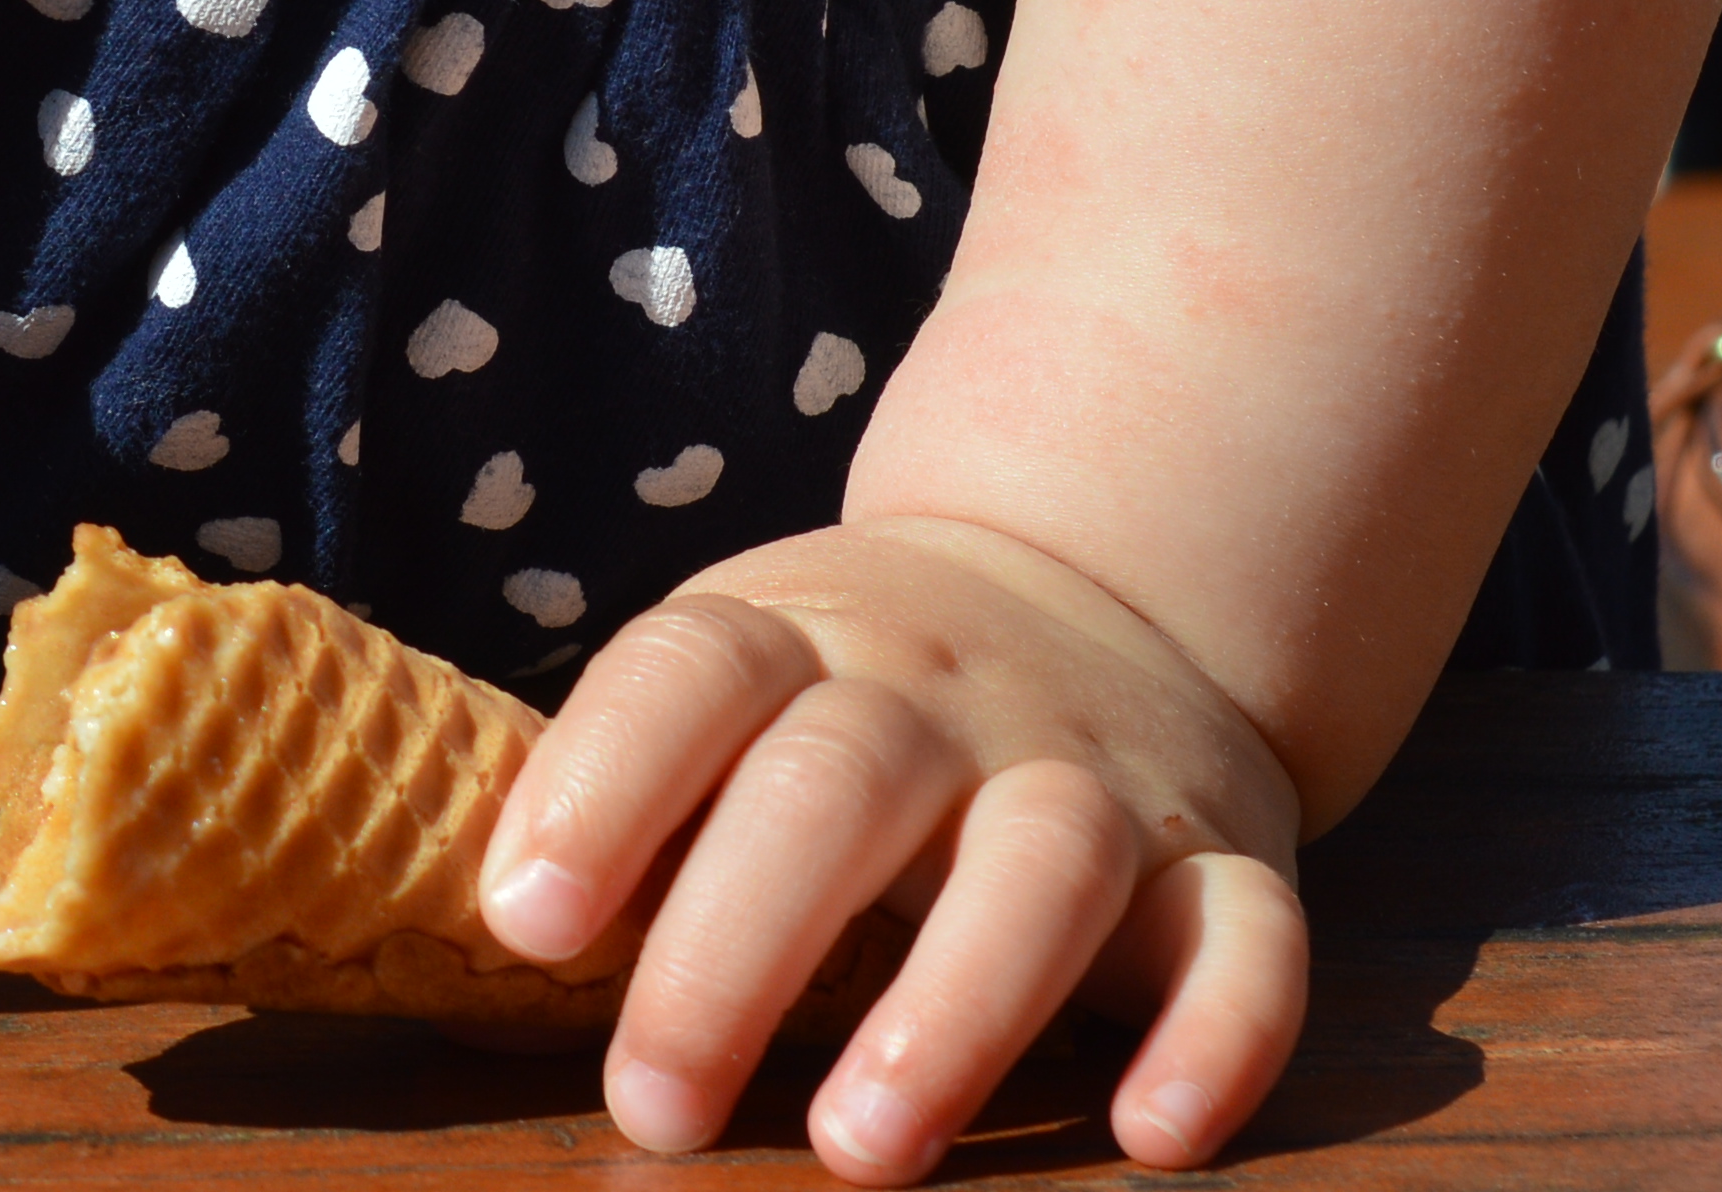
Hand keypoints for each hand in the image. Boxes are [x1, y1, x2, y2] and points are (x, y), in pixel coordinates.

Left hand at [473, 515, 1306, 1179]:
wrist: (1102, 585)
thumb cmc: (847, 691)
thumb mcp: (738, 676)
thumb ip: (631, 788)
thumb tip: (474, 929)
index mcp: (794, 635)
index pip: (685, 678)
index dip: (600, 788)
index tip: (524, 922)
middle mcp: (943, 690)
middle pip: (834, 787)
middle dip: (739, 950)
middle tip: (657, 1106)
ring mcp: (1095, 769)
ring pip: (1043, 863)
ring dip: (956, 1007)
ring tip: (867, 1148)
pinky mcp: (1228, 859)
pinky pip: (1247, 941)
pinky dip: (1217, 1038)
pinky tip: (1150, 1136)